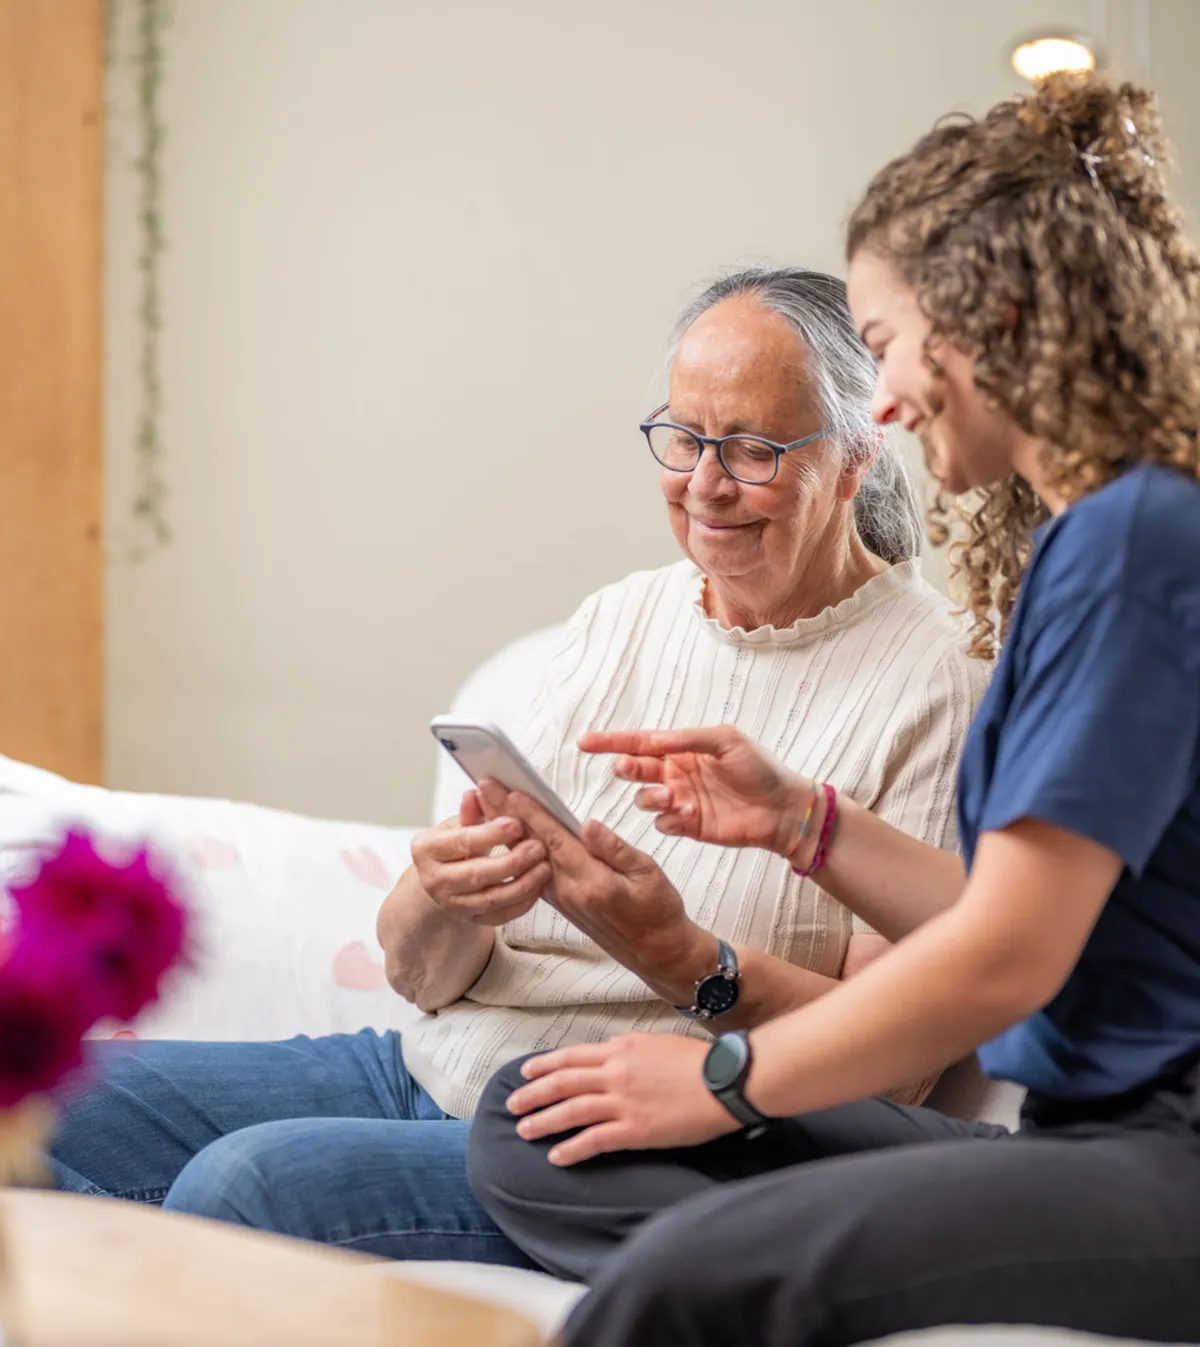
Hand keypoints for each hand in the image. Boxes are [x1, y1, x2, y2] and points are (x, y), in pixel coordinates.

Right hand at [409, 790, 550, 926]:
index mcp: (426, 850)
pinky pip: (500, 916)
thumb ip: (471, 811)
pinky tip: (538, 887)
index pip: (462, 842)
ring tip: (544, 867)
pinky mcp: (470, 919)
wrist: (443, 877)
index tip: (516, 824)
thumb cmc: (453, 845)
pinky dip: (522, 903)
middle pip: (476, 874)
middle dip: (511, 862)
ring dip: (522, 884)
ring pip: (491, 899)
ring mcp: (452, 904)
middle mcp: (434, 880)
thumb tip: (477, 793)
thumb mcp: (457, 823)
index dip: (491, 834)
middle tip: (537, 847)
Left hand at [478, 783, 716, 1005]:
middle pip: (529, 847)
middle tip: (483, 787)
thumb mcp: (647, 873)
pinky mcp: (561, 903)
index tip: (511, 792)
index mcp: (591, 882)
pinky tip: (507, 833)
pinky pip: (532, 870)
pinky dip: (517, 848)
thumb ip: (615, 849)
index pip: (554, 842)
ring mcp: (562, 899)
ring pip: (526, 858)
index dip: (531, 815)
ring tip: (486, 802)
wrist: (656, 952)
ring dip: (505, 829)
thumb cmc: (658, 911)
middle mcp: (568, 893)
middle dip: (504, 815)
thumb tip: (589, 825)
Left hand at [506, 1033, 738, 1165]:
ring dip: (543, 1121)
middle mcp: (616, 1073)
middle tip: (513, 1105)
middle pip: (563, 1082)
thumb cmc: (697, 1062)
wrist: (725, 1081)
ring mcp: (623, 1102)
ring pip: (571, 1111)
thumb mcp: (656, 1043)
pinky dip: (571, 1149)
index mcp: (621, 1049)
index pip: (571, 1057)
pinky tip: (556, 1157)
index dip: (544, 1065)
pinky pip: (594, 1140)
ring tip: (524, 1132)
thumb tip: (610, 1051)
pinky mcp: (635, 1130)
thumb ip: (629, 1049)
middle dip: (533, 1094)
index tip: (525, 1072)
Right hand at [579, 725, 813, 855]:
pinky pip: (663, 824)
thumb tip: (649, 740)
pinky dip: (670, 819)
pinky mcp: (688, 826)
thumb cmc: (760, 768)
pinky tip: (690, 815)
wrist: (784, 809)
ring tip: (673, 797)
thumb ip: (685, 739)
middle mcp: (676, 773)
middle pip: (636, 770)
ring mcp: (680, 800)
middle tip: (630, 768)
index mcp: (682, 749)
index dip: (611, 742)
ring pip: (645, 799)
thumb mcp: (724, 741)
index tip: (585, 743)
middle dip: (628, 768)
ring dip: (652, 797)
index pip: (640, 743)